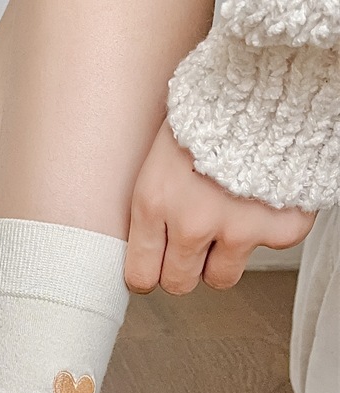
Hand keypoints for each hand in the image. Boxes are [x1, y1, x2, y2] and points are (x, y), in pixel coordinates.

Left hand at [125, 120, 315, 294]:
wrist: (270, 80)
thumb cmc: (209, 113)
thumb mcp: (159, 159)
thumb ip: (152, 211)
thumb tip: (145, 255)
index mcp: (154, 205)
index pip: (141, 276)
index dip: (148, 274)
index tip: (154, 269)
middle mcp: (192, 224)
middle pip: (179, 283)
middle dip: (184, 268)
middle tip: (194, 242)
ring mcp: (239, 229)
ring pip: (220, 278)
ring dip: (222, 258)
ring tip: (227, 220)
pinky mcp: (280, 227)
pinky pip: (268, 250)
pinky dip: (268, 229)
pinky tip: (262, 198)